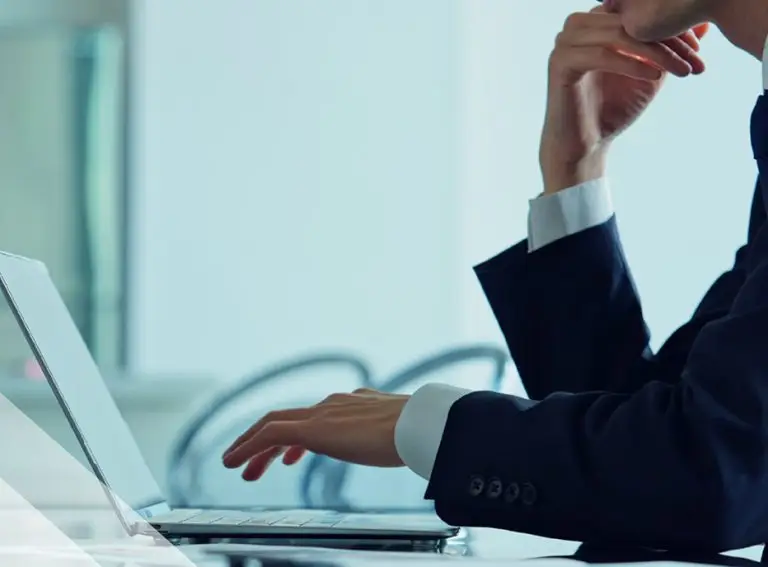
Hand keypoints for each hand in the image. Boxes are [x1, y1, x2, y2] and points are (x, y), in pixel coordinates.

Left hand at [222, 389, 409, 480]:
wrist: (418, 424)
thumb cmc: (417, 432)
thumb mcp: (400, 433)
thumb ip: (391, 434)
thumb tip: (402, 444)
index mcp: (355, 404)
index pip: (316, 416)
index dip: (297, 437)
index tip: (288, 454)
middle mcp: (335, 404)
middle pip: (289, 418)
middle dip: (266, 440)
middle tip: (254, 463)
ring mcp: (323, 413)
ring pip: (273, 423)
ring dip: (252, 444)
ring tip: (237, 465)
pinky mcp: (313, 428)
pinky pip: (270, 433)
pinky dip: (248, 446)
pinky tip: (234, 461)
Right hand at [539, 8, 708, 193]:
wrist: (586, 146)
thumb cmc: (614, 108)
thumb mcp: (650, 72)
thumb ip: (669, 48)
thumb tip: (704, 25)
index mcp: (595, 22)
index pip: (636, 12)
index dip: (670, 26)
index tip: (699, 48)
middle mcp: (576, 26)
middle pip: (628, 20)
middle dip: (666, 38)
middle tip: (695, 58)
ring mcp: (564, 44)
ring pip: (617, 35)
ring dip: (653, 51)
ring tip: (679, 70)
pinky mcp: (559, 64)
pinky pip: (600, 55)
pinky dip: (630, 64)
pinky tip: (653, 77)